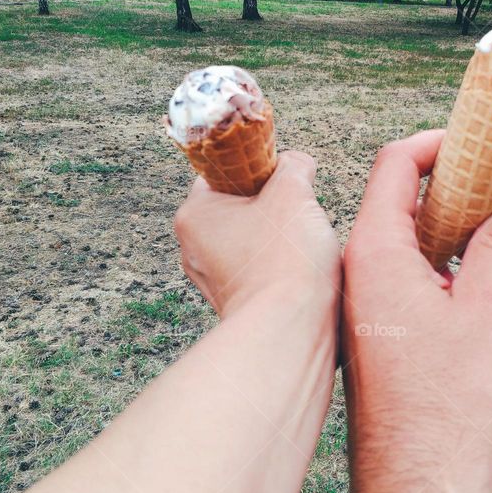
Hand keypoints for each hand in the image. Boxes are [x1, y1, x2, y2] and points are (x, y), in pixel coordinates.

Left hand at [174, 151, 340, 317]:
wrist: (291, 329)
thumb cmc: (285, 259)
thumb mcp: (294, 192)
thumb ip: (293, 166)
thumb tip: (295, 163)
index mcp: (194, 214)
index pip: (223, 172)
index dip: (257, 168)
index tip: (284, 179)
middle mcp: (192, 247)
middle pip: (239, 204)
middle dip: (273, 205)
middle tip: (296, 213)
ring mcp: (211, 278)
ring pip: (251, 237)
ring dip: (279, 235)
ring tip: (299, 245)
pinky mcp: (233, 301)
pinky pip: (257, 267)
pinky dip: (278, 263)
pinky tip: (297, 269)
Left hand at [337, 131, 491, 492]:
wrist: (420, 485)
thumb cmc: (447, 408)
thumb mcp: (484, 313)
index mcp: (374, 256)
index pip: (394, 167)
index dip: (437, 143)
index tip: (479, 141)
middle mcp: (358, 273)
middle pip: (397, 197)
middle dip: (451, 181)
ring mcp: (364, 303)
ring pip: (402, 237)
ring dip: (448, 221)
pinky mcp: (376, 329)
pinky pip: (403, 271)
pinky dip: (438, 256)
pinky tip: (476, 265)